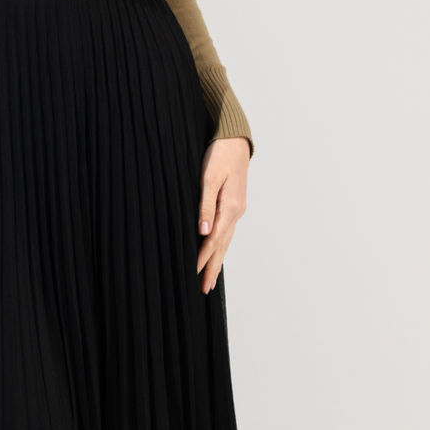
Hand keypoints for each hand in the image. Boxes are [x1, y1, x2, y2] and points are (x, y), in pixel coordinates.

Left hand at [196, 135, 249, 293]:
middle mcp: (236, 212)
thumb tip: (203, 232)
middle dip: (213, 267)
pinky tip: (217, 253)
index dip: (203, 258)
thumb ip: (205, 205)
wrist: (235, 139)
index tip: (193, 273)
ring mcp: (237, 209)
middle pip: (222, 246)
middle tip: (204, 289)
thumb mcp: (209, 178)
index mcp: (230, 207)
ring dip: (218, 260)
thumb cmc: (219, 155)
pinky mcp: (234, 205)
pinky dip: (221, 246)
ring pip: (226, 240)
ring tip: (210, 279)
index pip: (213, 239)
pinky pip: (227, 231)